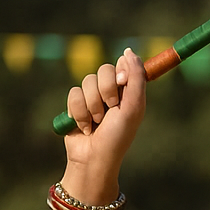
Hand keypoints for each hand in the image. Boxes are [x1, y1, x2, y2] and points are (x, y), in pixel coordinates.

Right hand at [62, 48, 145, 189]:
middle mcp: (111, 92)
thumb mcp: (133, 108)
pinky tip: (84, 127)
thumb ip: (136, 79)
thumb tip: (129, 51)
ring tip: (96, 123)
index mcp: (128, 91)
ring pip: (86, 81)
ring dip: (92, 105)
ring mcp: (92, 97)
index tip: (122, 83)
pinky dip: (79, 112)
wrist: (94, 158)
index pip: (123, 65)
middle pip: (103, 70)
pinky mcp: (76, 104)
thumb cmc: (118, 137)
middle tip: (110, 109)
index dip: (120, 74)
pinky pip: (73, 93)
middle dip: (106, 91)